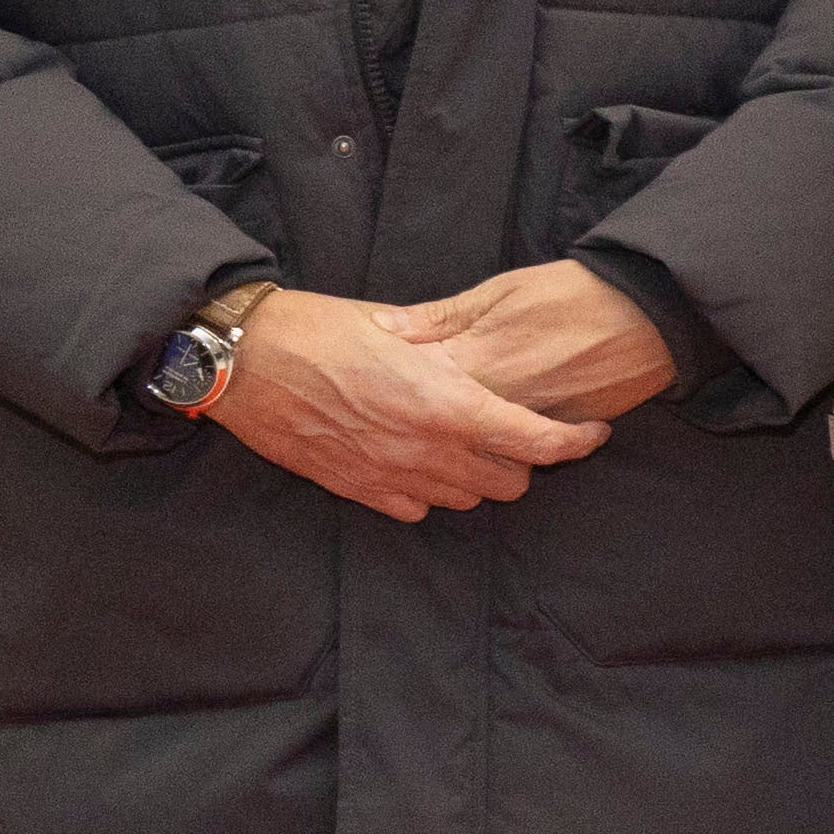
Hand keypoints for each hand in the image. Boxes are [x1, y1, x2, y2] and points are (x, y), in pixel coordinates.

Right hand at [199, 285, 609, 520]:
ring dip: (477, 476)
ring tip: (467, 444)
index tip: (592, 432)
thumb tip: (475, 344)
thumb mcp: (395, 324)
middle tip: (517, 430)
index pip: (537, 442)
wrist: (241, 361)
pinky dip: (430, 491)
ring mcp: (389, 475)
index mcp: (446, 403)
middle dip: (525, 460)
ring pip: (465, 499)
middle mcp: (425, 449)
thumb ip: (446, 345)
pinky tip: (420, 460)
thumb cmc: (316, 329)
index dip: (576, 442)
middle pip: (511, 481)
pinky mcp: (355, 489)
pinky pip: (416, 508)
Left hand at [390, 260, 681, 428]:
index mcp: (473, 367)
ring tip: (456, 426)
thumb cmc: (572, 293)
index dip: (396, 391)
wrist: (652, 314)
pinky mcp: (561, 433)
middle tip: (409, 415)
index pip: (414, 392)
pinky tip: (504, 428)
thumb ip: (439, 316)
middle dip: (424, 427)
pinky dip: (510, 442)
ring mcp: (530, 426)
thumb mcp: (499, 291)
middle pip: (444, 432)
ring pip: (483, 450)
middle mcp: (497, 408)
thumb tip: (382, 327)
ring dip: (466, 443)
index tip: (382, 384)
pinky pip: (523, 448)